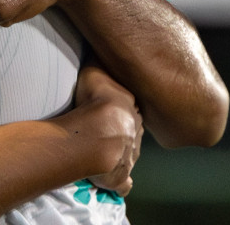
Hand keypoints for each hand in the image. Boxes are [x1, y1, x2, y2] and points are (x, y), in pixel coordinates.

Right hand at [69, 63, 142, 195]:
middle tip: (109, 131)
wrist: (100, 130)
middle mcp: (134, 132)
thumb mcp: (95, 72)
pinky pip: (123, 181)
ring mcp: (128, 155)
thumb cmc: (96, 99)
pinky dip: (122, 183)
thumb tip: (101, 45)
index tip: (114, 111)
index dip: (122, 110)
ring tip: (105, 153)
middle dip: (124, 132)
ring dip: (120, 153)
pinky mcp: (120, 174)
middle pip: (132, 131)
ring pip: (128, 153)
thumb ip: (98, 62)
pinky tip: (122, 183)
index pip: (130, 110)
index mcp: (131, 110)